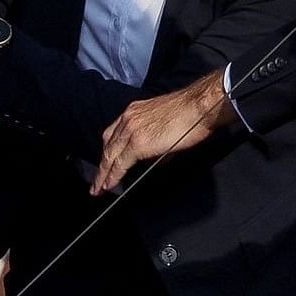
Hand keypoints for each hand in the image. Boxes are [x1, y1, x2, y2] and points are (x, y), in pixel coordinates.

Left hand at [92, 70, 230, 193]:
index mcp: (133, 112)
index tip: (103, 164)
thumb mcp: (164, 124)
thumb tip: (153, 159)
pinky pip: (120, 163)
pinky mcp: (138, 143)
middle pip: (108, 147)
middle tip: (97, 182)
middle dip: (101, 166)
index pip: (113, 135)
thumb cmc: (189, 114)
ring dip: (104, 174)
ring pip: (110, 156)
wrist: (198, 106)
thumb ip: (154, 141)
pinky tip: (109, 185)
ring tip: (99, 189)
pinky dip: (113, 176)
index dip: (107, 152)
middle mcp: (127, 119)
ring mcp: (131, 131)